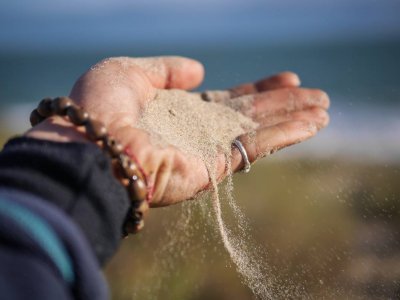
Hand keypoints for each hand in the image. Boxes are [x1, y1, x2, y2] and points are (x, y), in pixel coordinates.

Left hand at [26, 56, 328, 206]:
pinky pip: (255, 149)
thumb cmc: (101, 108)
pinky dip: (284, 136)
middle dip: (283, 105)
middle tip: (318, 96)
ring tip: (323, 110)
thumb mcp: (129, 72)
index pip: (226, 100)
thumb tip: (201, 71)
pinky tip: (311, 125)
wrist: (89, 149)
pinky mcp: (213, 169)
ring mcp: (205, 152)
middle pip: (249, 115)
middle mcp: (195, 132)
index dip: (257, 91)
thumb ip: (166, 69)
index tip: (287, 81)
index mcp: (177, 110)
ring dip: (292, 120)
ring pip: (259, 132)